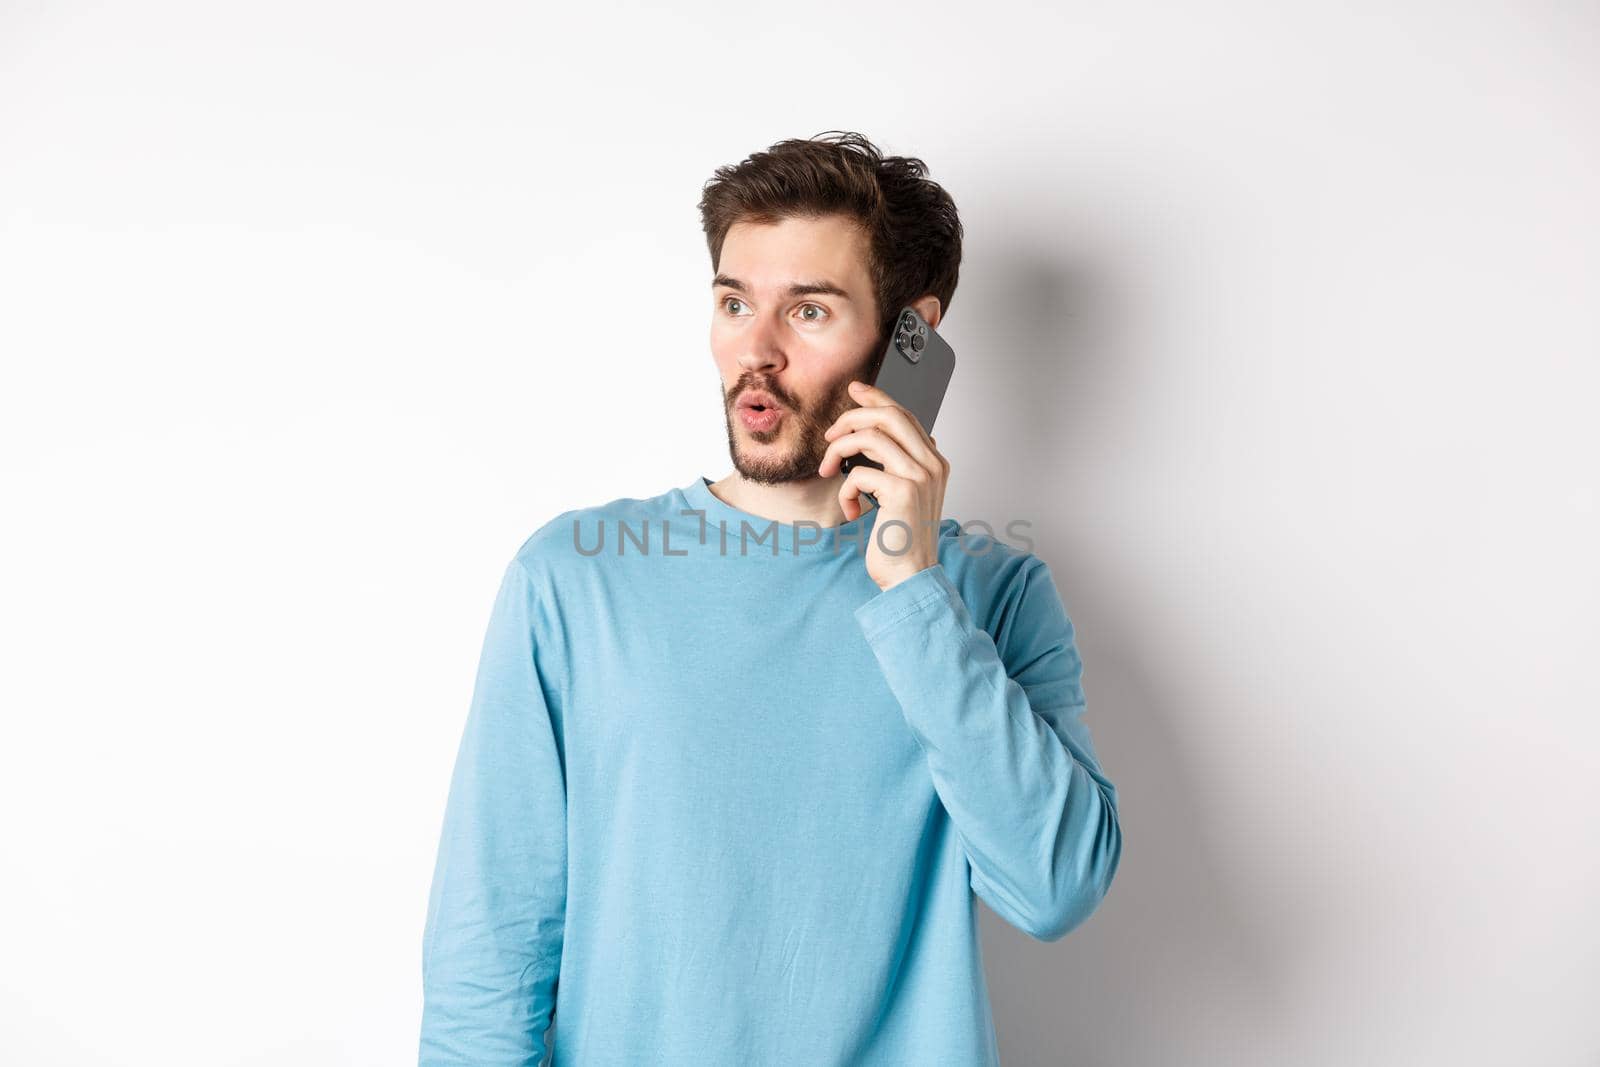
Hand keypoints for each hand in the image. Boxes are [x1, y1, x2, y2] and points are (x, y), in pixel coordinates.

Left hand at [818, 380, 949, 591]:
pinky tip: (853, 510)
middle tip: (830, 434)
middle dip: (852, 417)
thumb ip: (901, 465)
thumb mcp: (904, 496)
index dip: (877, 398)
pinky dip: (846, 490)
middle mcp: (932, 464)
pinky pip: (859, 473)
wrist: (910, 577)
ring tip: (829, 471)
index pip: (905, 415)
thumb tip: (885, 438)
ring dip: (839, 451)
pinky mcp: (902, 491)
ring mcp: (920, 476)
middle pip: (890, 415)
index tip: (855, 390)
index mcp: (935, 462)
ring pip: (870, 437)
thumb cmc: (902, 540)